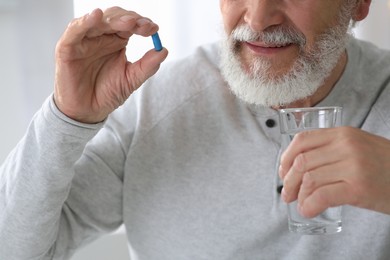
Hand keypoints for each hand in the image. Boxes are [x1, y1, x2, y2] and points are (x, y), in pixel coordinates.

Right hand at [54, 7, 167, 122]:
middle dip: (131, 19)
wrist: (87, 112)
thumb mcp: (131, 80)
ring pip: (98, 20)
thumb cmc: (107, 94)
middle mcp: (101, 36)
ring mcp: (84, 40)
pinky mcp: (68, 47)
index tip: (154, 29)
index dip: (142, 24)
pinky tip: (96, 16)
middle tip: (144, 26)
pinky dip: (84, 22)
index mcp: (117, 41)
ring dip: (114, 19)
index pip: (130, 25)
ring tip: (129, 22)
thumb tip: (164, 50)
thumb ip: (147, 66)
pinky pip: (75, 30)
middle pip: (116, 17)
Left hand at [279, 126, 389, 216]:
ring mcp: (354, 166)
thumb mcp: (358, 146)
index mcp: (343, 134)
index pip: (302, 140)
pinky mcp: (359, 188)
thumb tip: (298, 164)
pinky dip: (309, 205)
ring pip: (309, 179)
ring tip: (298, 203)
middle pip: (302, 162)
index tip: (283, 171)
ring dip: (298, 195)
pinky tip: (307, 210)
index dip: (285, 157)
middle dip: (288, 180)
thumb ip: (332, 149)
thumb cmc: (383, 165)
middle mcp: (346, 146)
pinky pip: (322, 196)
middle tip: (286, 193)